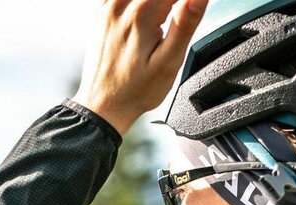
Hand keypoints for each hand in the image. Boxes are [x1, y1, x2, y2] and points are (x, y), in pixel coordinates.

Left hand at [71, 0, 208, 136]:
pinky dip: (141, 3)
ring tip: (165, 21)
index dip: (189, 3)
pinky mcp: (102, 11)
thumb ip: (185, 24)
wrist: (103, 104)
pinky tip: (150, 15)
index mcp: (141, 14)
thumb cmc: (135, 90)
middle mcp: (120, 4)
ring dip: (158, 3)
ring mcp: (108, 6)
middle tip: (179, 22)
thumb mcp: (169, 63)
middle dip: (174, 3)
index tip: (193, 12)